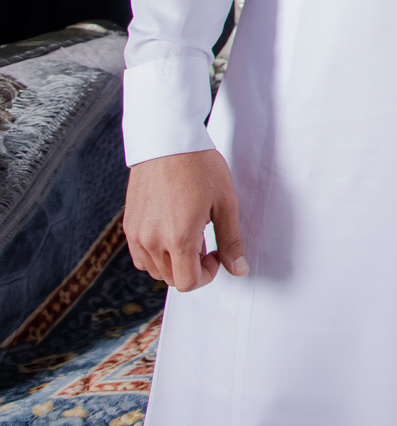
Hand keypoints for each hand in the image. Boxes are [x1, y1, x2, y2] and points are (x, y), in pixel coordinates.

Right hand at [125, 149, 246, 292]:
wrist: (167, 142)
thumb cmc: (200, 168)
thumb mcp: (225, 204)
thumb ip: (231, 241)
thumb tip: (239, 270)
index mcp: (178, 238)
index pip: (188, 283)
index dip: (207, 275)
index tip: (215, 254)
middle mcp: (152, 241)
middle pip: (171, 278)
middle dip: (192, 268)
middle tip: (205, 240)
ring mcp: (136, 235)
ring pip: (154, 269)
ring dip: (174, 262)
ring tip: (189, 232)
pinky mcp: (128, 226)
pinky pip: (140, 256)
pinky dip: (156, 254)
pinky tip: (171, 231)